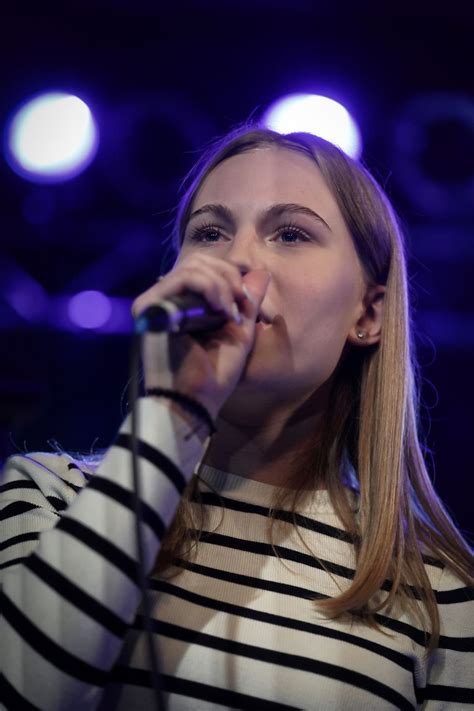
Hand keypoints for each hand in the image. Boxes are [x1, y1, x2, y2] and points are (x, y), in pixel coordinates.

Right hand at [131, 254, 271, 419]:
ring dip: (221, 284)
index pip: (202, 266)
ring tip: (230, 311)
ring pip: (191, 266)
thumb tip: (260, 271)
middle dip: (227, 276)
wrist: (199, 398)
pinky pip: (182, 279)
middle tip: (241, 302)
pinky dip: (209, 287)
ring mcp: (155, 303)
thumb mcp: (239, 329)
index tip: (246, 300)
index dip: (229, 273)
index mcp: (184, 304)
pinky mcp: (150, 307)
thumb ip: (247, 300)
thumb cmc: (217, 372)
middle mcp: (166, 300)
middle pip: (196, 261)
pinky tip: (219, 310)